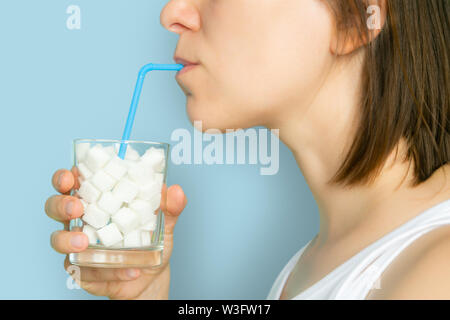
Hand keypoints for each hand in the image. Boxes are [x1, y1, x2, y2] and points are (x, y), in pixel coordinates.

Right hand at [45, 168, 186, 298]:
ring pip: (58, 240)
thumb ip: (170, 207)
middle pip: (55, 206)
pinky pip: (85, 270)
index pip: (73, 182)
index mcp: (97, 200)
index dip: (65, 176)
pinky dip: (109, 269)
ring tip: (86, 243)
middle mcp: (82, 220)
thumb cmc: (150, 241)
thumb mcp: (164, 222)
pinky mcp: (81, 271)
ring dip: (68, 240)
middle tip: (76, 207)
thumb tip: (175, 190)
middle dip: (61, 203)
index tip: (71, 175)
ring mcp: (77, 246)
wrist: (151, 277)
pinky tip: (129, 270)